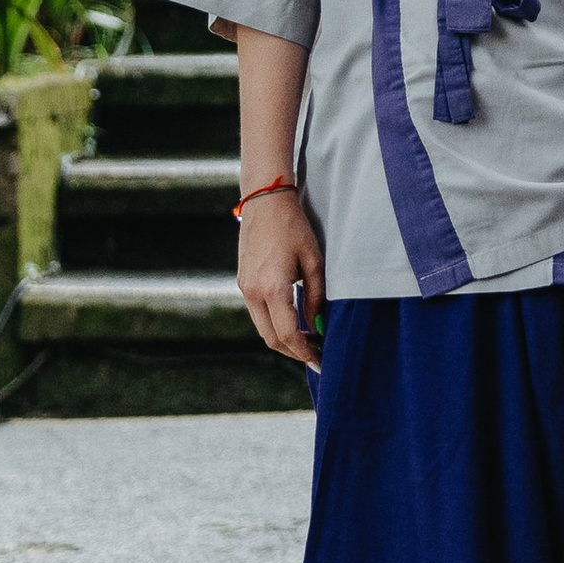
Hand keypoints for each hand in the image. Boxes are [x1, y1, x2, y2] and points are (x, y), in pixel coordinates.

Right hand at [238, 184, 324, 368]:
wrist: (265, 201)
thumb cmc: (294, 227)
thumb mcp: (313, 260)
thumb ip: (316, 296)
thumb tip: (318, 326)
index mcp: (272, 288)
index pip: (288, 334)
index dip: (305, 352)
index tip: (320, 361)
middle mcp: (253, 292)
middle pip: (271, 338)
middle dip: (293, 352)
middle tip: (316, 356)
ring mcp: (244, 287)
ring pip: (262, 327)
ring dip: (283, 339)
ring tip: (308, 341)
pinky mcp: (243, 281)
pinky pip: (257, 313)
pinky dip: (274, 323)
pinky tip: (293, 321)